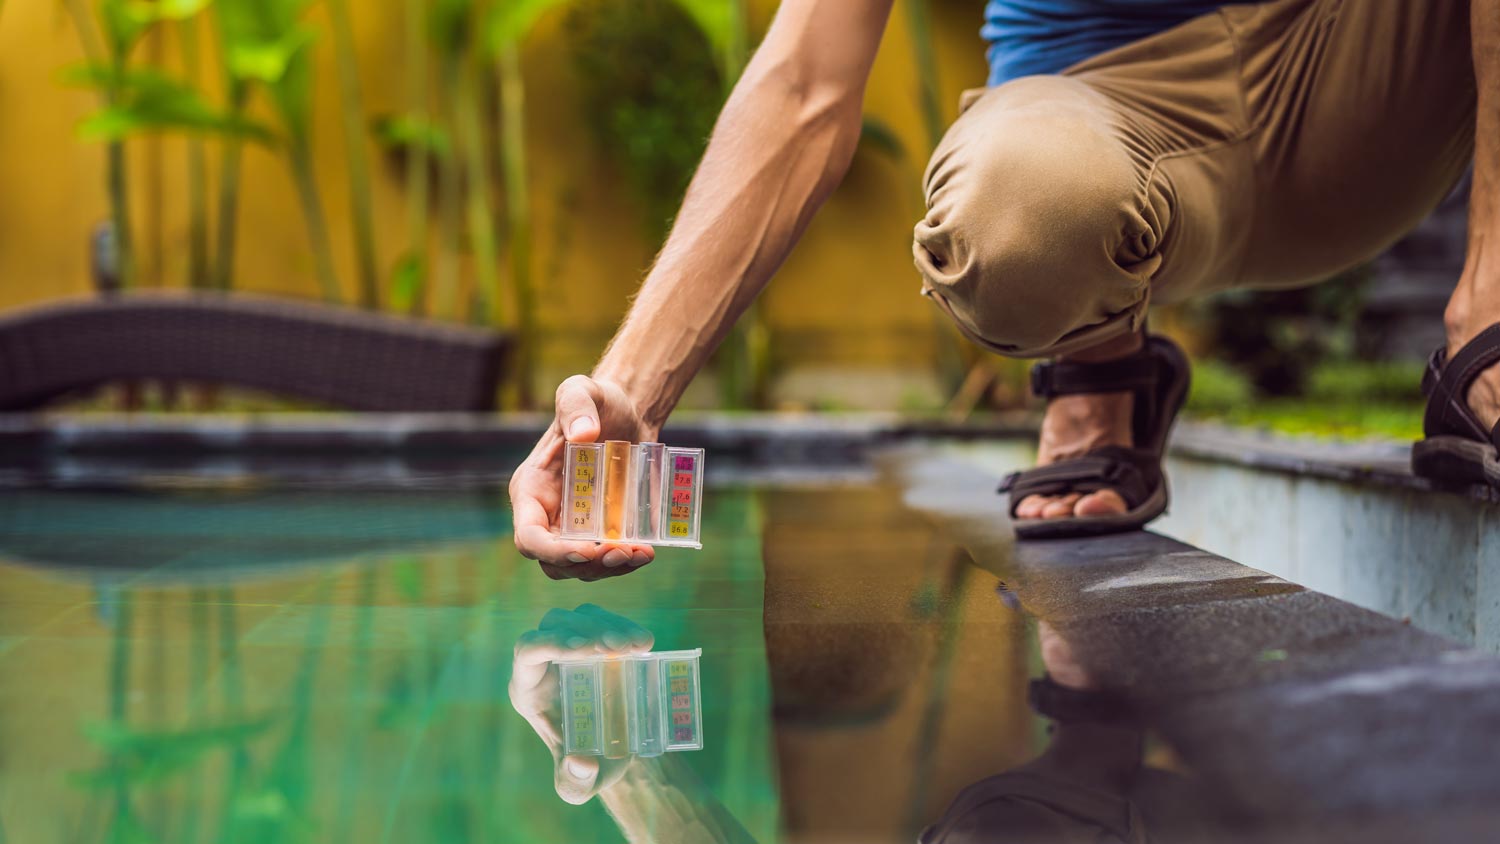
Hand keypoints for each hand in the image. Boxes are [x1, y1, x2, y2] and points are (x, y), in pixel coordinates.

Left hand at [508, 604, 654, 803]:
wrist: (613, 753)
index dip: (549, 643)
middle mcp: (545, 663)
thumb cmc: (587, 768)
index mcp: (529, 690)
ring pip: (582, 616)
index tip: (583, 650)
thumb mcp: (578, 786)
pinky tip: (646, 644)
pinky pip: (605, 621)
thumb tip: (581, 762)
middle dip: (587, 630)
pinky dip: (626, 626)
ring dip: (609, 625)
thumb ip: (574, 782)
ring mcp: (571, 647)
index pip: (527, 652)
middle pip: (554, 624)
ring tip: (637, 646)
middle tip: (617, 647)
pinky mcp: (596, 640)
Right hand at [510, 375, 658, 579]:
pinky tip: (648, 551)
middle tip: (620, 552)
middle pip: (554, 562)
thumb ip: (576, 406)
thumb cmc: (597, 401)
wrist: (627, 412)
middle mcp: (549, 515)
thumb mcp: (582, 391)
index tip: (587, 549)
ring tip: (639, 554)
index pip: (529, 536)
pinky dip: (626, 563)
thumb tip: (585, 435)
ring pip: (581, 569)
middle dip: (586, 566)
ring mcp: (576, 528)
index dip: (552, 551)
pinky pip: (607, 560)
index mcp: (532, 490)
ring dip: (609, 570)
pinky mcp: (603, 532)